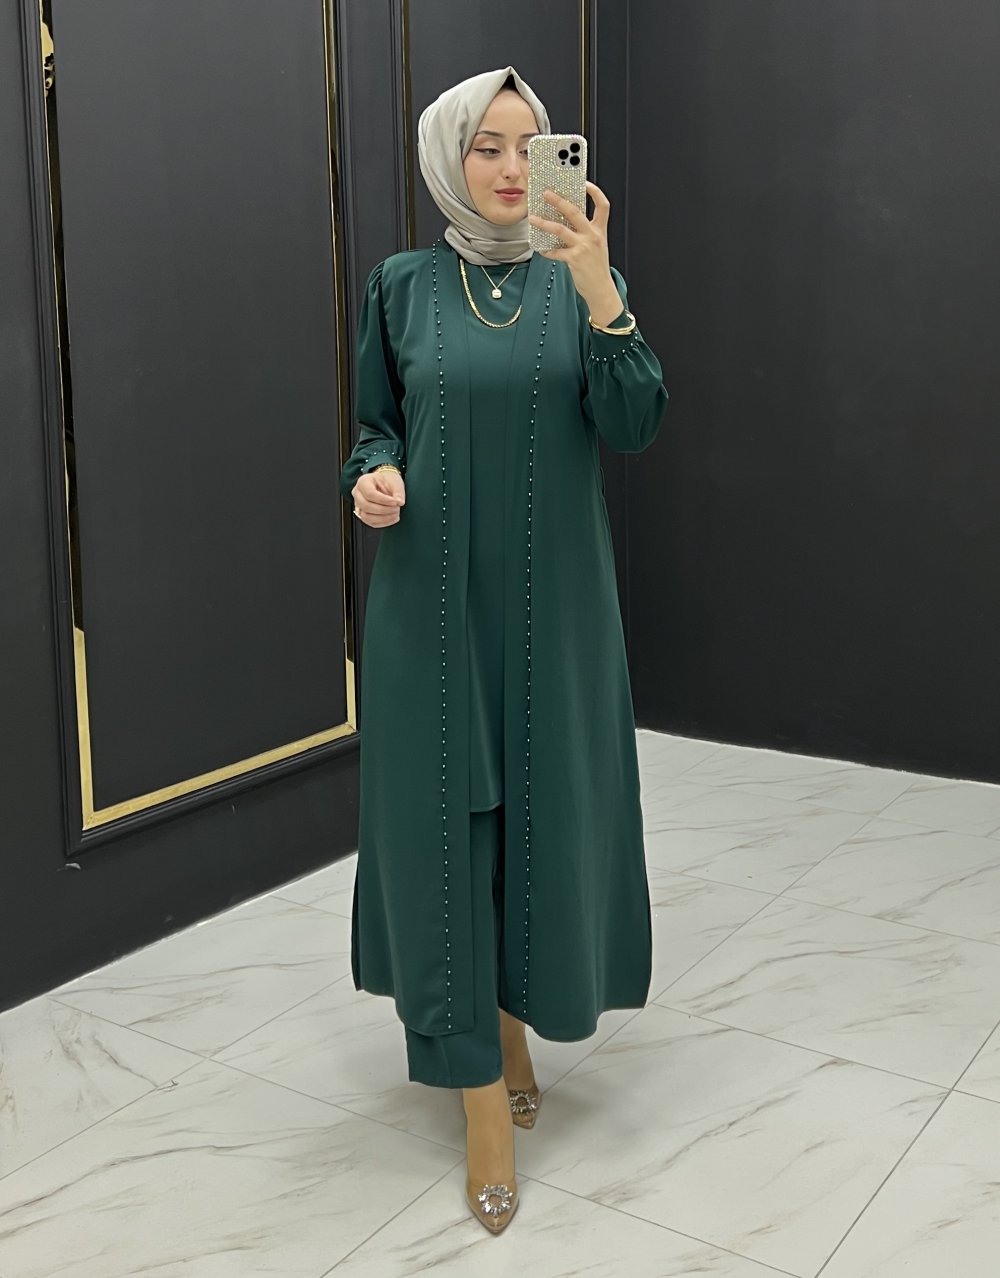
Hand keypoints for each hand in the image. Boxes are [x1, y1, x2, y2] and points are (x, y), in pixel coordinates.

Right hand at [352, 469, 404, 527]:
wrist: (384, 484)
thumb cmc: (388, 481)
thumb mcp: (395, 482)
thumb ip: (398, 492)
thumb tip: (400, 503)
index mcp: (363, 482)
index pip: (370, 494)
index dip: (384, 500)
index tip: (396, 502)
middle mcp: (357, 493)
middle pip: (366, 506)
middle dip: (384, 510)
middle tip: (397, 508)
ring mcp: (358, 505)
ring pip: (366, 517)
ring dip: (383, 518)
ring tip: (396, 514)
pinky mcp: (362, 514)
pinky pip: (370, 523)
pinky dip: (383, 523)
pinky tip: (392, 518)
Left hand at [527, 181, 622, 322]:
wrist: (601, 289)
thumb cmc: (597, 268)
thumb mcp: (596, 246)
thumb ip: (585, 232)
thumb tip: (566, 220)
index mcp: (600, 230)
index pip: (603, 205)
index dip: (595, 191)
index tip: (584, 182)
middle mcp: (592, 236)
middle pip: (575, 212)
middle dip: (559, 200)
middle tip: (546, 193)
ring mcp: (583, 247)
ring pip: (560, 229)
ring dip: (544, 223)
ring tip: (533, 219)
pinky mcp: (574, 259)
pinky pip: (555, 252)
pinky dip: (546, 250)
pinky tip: (540, 249)